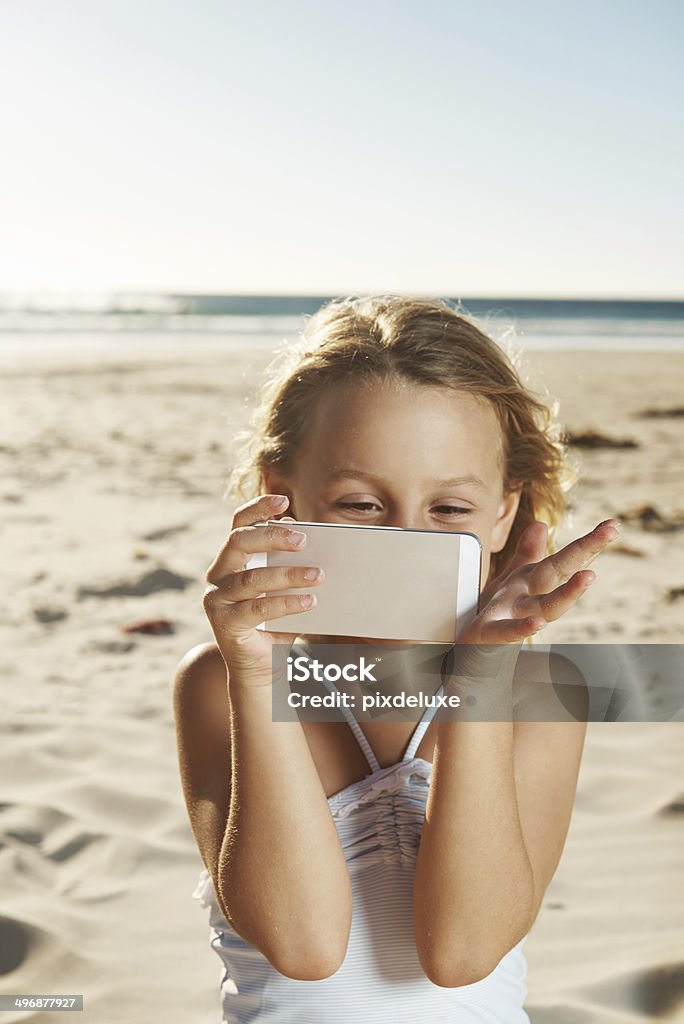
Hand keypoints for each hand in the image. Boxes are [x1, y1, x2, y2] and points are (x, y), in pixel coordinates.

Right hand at [202, 494, 324, 687]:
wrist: (263, 667)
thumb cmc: (275, 621)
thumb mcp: (283, 586)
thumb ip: (288, 561)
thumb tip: (307, 534)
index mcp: (231, 559)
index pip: (238, 524)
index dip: (257, 508)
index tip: (283, 500)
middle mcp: (217, 575)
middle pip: (239, 542)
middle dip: (272, 536)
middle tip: (304, 540)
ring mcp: (217, 600)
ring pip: (252, 578)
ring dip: (288, 574)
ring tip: (318, 574)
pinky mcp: (225, 624)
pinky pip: (257, 609)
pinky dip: (286, 602)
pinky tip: (310, 600)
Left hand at [458, 518, 619, 645]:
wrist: (468, 647)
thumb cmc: (494, 612)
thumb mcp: (512, 579)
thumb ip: (527, 554)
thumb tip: (539, 523)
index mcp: (533, 582)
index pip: (565, 559)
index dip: (587, 542)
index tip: (613, 524)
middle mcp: (528, 598)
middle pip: (559, 573)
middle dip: (584, 551)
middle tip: (609, 532)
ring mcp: (512, 616)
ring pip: (545, 605)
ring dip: (567, 593)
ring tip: (588, 576)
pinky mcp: (487, 633)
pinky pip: (505, 632)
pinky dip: (521, 629)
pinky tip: (538, 623)